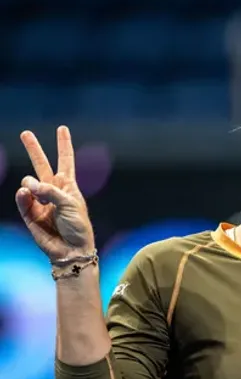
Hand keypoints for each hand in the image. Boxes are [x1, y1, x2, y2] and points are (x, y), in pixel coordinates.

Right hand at [15, 126, 94, 260]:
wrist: (72, 250)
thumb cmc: (78, 227)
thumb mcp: (71, 205)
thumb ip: (51, 191)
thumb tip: (28, 185)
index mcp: (68, 187)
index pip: (66, 161)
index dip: (64, 145)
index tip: (62, 128)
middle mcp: (53, 191)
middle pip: (42, 165)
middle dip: (34, 149)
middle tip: (25, 133)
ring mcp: (41, 201)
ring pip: (28, 183)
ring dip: (31, 185)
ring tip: (37, 193)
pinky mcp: (30, 214)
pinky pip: (23, 200)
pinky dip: (23, 196)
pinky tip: (25, 194)